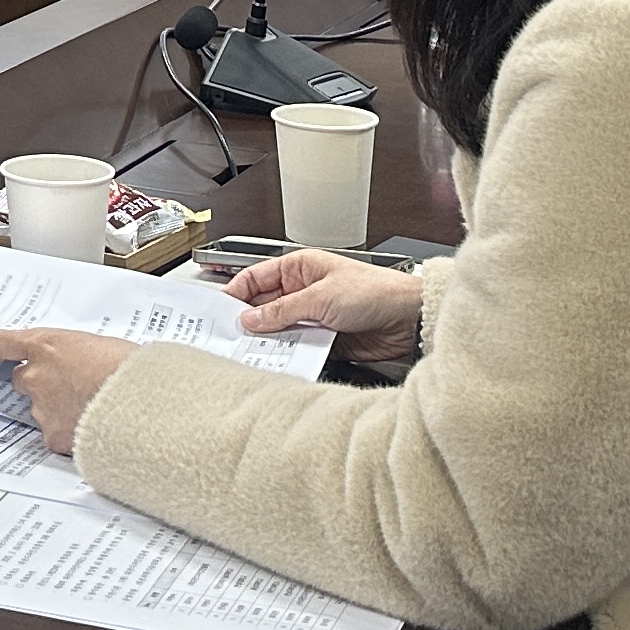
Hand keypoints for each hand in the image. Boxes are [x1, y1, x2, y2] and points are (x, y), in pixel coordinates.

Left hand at [0, 327, 135, 453]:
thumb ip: (76, 353)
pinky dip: (69, 436)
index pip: (3, 343)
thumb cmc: (128, 368)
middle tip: (65, 386)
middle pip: (21, 380)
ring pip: (40, 411)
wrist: (141, 401)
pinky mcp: (54, 436)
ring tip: (89, 408)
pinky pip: (55, 436)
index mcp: (45, 345)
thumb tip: (78, 361)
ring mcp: (42, 408)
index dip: (0, 350)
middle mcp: (36, 376)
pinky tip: (91, 429)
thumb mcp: (99, 345)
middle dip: (38, 384)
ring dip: (57, 410)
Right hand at [227, 248, 423, 359]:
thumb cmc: (376, 291)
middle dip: (249, 322)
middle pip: (264, 307)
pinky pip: (297, 348)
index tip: (220, 312)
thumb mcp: (321, 297)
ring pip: (279, 331)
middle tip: (231, 338)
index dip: (236, 293)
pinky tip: (280, 362)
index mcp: (300, 268)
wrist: (409, 318)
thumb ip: (282, 311)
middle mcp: (303, 291)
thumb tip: (250, 319)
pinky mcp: (324, 340)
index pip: (255, 278)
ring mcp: (313, 316)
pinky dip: (288, 356)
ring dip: (269, 341)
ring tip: (252, 352)